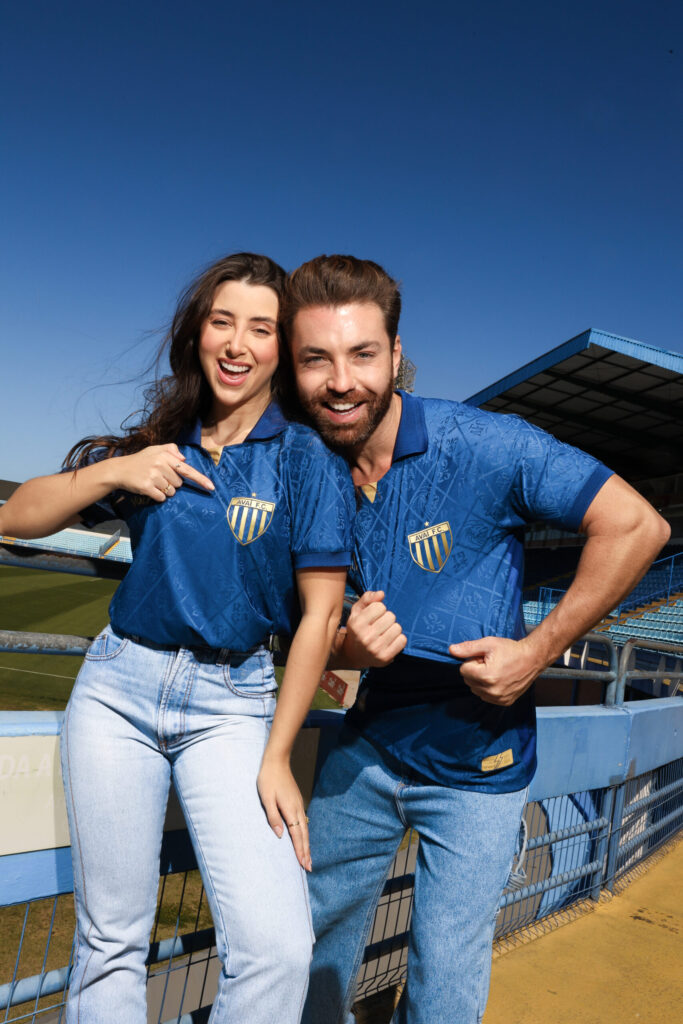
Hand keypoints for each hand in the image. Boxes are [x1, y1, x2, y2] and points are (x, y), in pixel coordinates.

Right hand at [114, 444, 213, 501]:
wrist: (120, 470)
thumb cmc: (141, 460)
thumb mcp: (155, 449)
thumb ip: (171, 449)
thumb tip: (184, 459)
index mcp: (165, 456)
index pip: (187, 469)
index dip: (200, 479)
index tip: (211, 487)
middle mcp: (160, 465)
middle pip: (179, 483)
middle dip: (171, 483)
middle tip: (157, 476)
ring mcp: (153, 476)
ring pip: (171, 492)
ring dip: (165, 490)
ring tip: (153, 482)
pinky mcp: (146, 487)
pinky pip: (161, 497)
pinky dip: (158, 496)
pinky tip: (149, 489)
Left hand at [257, 757, 310, 871]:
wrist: (277, 761)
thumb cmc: (268, 779)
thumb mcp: (266, 798)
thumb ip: (273, 817)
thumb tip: (279, 835)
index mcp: (290, 809)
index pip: (297, 835)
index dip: (300, 850)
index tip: (304, 864)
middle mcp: (297, 809)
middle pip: (304, 834)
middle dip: (306, 852)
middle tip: (309, 867)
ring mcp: (298, 805)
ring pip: (305, 829)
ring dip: (307, 844)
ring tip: (308, 858)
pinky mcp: (297, 802)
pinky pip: (303, 822)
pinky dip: (304, 834)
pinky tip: (303, 838)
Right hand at [341, 591, 406, 668]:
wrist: (354, 654)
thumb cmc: (358, 628)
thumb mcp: (357, 611)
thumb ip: (367, 598)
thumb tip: (381, 593)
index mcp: (356, 623)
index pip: (380, 606)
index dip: (378, 609)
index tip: (373, 616)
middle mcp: (365, 637)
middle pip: (390, 616)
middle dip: (387, 618)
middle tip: (379, 625)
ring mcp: (375, 648)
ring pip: (397, 627)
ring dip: (393, 628)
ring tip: (384, 633)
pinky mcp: (385, 657)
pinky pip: (402, 640)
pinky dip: (399, 639)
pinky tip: (390, 641)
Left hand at [448, 635, 543, 705]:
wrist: (533, 659)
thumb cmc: (511, 650)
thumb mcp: (488, 644)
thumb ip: (468, 648)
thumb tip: (451, 650)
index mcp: (486, 676)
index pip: (463, 670)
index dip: (472, 661)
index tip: (485, 658)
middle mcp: (491, 691)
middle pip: (468, 681)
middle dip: (476, 671)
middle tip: (491, 663)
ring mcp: (499, 698)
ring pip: (476, 690)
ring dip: (481, 681)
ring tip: (496, 671)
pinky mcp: (505, 702)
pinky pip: (486, 697)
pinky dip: (489, 689)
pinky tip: (500, 679)